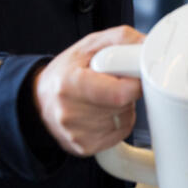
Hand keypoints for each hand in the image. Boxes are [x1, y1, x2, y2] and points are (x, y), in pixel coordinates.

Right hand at [33, 25, 144, 156]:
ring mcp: (76, 134)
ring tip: (105, 97)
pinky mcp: (84, 147)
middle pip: (123, 106)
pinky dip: (118, 122)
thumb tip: (147, 45)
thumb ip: (121, 39)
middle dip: (127, 93)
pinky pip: (119, 135)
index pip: (119, 94)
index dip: (134, 83)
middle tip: (113, 83)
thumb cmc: (65, 71)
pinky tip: (103, 112)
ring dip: (123, 108)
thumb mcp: (89, 45)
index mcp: (70, 83)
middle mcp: (69, 112)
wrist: (40, 98)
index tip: (133, 76)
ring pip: (125, 121)